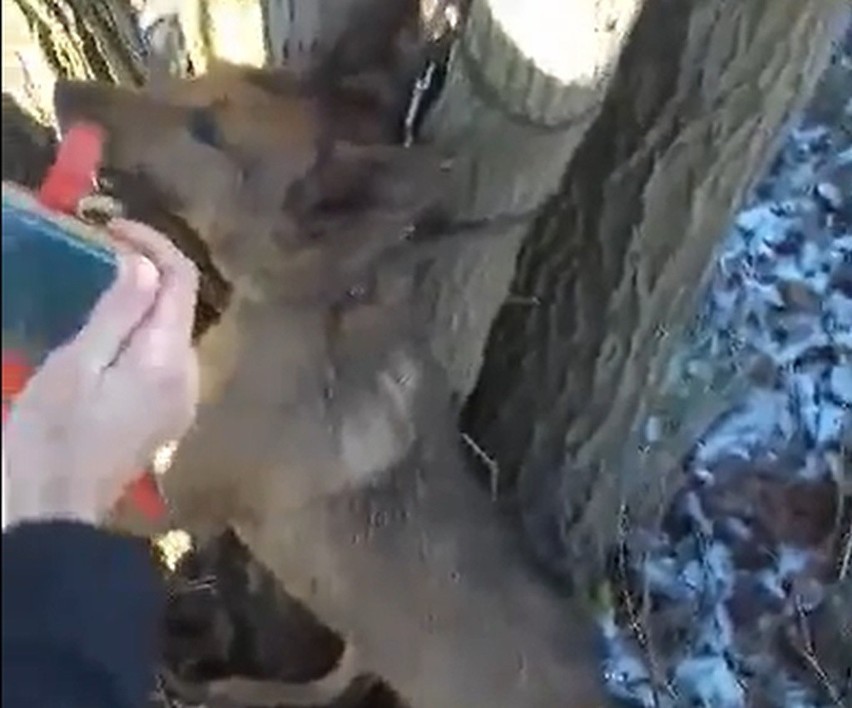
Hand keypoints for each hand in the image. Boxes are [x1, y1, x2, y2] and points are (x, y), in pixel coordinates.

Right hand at [2, 220, 198, 527]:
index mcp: (167, 358)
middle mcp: (188, 376)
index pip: (181, 279)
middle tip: (94, 255)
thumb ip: (118, 313)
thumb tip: (146, 264)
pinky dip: (141, 336)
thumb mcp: (75, 366)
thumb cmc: (51, 437)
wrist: (56, 513)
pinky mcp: (167, 416)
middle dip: (146, 272)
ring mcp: (182, 399)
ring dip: (142, 304)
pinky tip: (106, 339)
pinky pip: (163, 360)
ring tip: (93, 290)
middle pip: (180, 304)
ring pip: (172, 332)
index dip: (152, 242)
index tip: (111, 227)